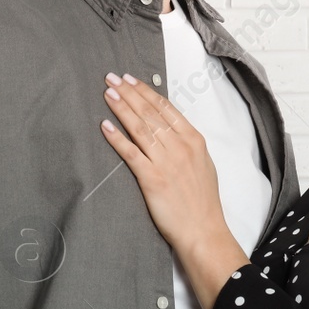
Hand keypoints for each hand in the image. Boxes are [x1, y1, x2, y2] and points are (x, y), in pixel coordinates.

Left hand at [100, 72, 225, 252]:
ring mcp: (166, 162)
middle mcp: (180, 146)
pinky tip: (105, 126)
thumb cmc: (203, 201)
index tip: (130, 80)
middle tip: (111, 78)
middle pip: (149, 113)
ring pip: (139, 128)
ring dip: (122, 108)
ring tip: (108, 93)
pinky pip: (130, 153)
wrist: (203, 230)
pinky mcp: (152, 179)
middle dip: (129, 93)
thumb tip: (168, 128)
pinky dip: (117, 138)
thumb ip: (186, 143)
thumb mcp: (203, 164)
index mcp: (194, 140)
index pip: (165, 108)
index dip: (145, 91)